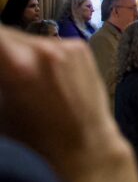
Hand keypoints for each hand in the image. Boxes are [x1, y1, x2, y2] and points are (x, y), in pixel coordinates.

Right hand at [0, 26, 137, 181]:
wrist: (86, 146)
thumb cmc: (34, 138)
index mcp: (17, 65)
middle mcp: (43, 50)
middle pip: (3, 35)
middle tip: (4, 76)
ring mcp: (65, 46)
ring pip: (23, 38)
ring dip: (13, 52)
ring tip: (18, 79)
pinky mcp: (79, 48)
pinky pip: (45, 44)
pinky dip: (36, 55)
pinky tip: (41, 79)